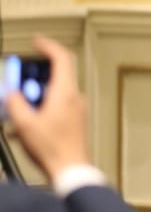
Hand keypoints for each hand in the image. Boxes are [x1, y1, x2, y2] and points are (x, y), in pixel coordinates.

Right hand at [6, 37, 89, 181]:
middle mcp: (75, 97)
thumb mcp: (24, 123)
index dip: (48, 46)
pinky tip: (25, 126)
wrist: (71, 169)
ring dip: (33, 97)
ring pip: (52, 93)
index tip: (36, 41)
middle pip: (53, 76)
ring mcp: (77, 109)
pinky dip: (39, 109)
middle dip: (32, 79)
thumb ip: (15, 102)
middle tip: (16, 88)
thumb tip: (13, 93)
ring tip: (17, 112)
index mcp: (65, 92)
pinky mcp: (75, 120)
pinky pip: (56, 106)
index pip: (62, 58)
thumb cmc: (52, 148)